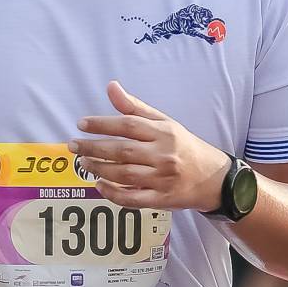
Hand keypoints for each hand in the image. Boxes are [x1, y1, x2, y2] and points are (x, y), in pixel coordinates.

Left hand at [76, 83, 227, 210]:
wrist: (213, 178)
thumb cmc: (184, 146)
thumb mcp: (164, 123)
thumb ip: (135, 108)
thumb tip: (111, 87)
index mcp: (164, 133)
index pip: (128, 125)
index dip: (102, 124)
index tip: (81, 124)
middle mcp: (163, 155)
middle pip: (122, 150)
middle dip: (94, 148)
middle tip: (73, 146)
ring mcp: (162, 179)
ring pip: (124, 175)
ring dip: (99, 169)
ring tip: (83, 163)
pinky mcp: (161, 199)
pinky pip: (132, 198)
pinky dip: (113, 193)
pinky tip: (100, 185)